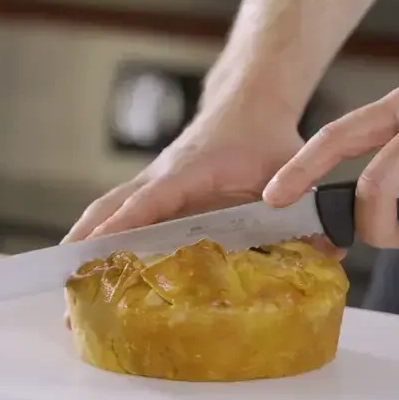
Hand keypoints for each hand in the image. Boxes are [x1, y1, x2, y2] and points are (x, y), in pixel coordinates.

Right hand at [61, 101, 305, 328]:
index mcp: (188, 171)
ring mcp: (151, 183)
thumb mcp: (290, 167)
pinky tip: (94, 272)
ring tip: (69, 295)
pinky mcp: (153, 190)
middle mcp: (159, 177)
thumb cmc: (263, 136)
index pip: (148, 201)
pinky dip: (99, 239)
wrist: (245, 104)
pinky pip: (117, 213)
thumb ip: (307, 206)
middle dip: (84, 249)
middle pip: (108, 209)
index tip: (97, 255)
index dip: (123, 227)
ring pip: (105, 212)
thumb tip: (330, 250)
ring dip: (83, 247)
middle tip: (68, 293)